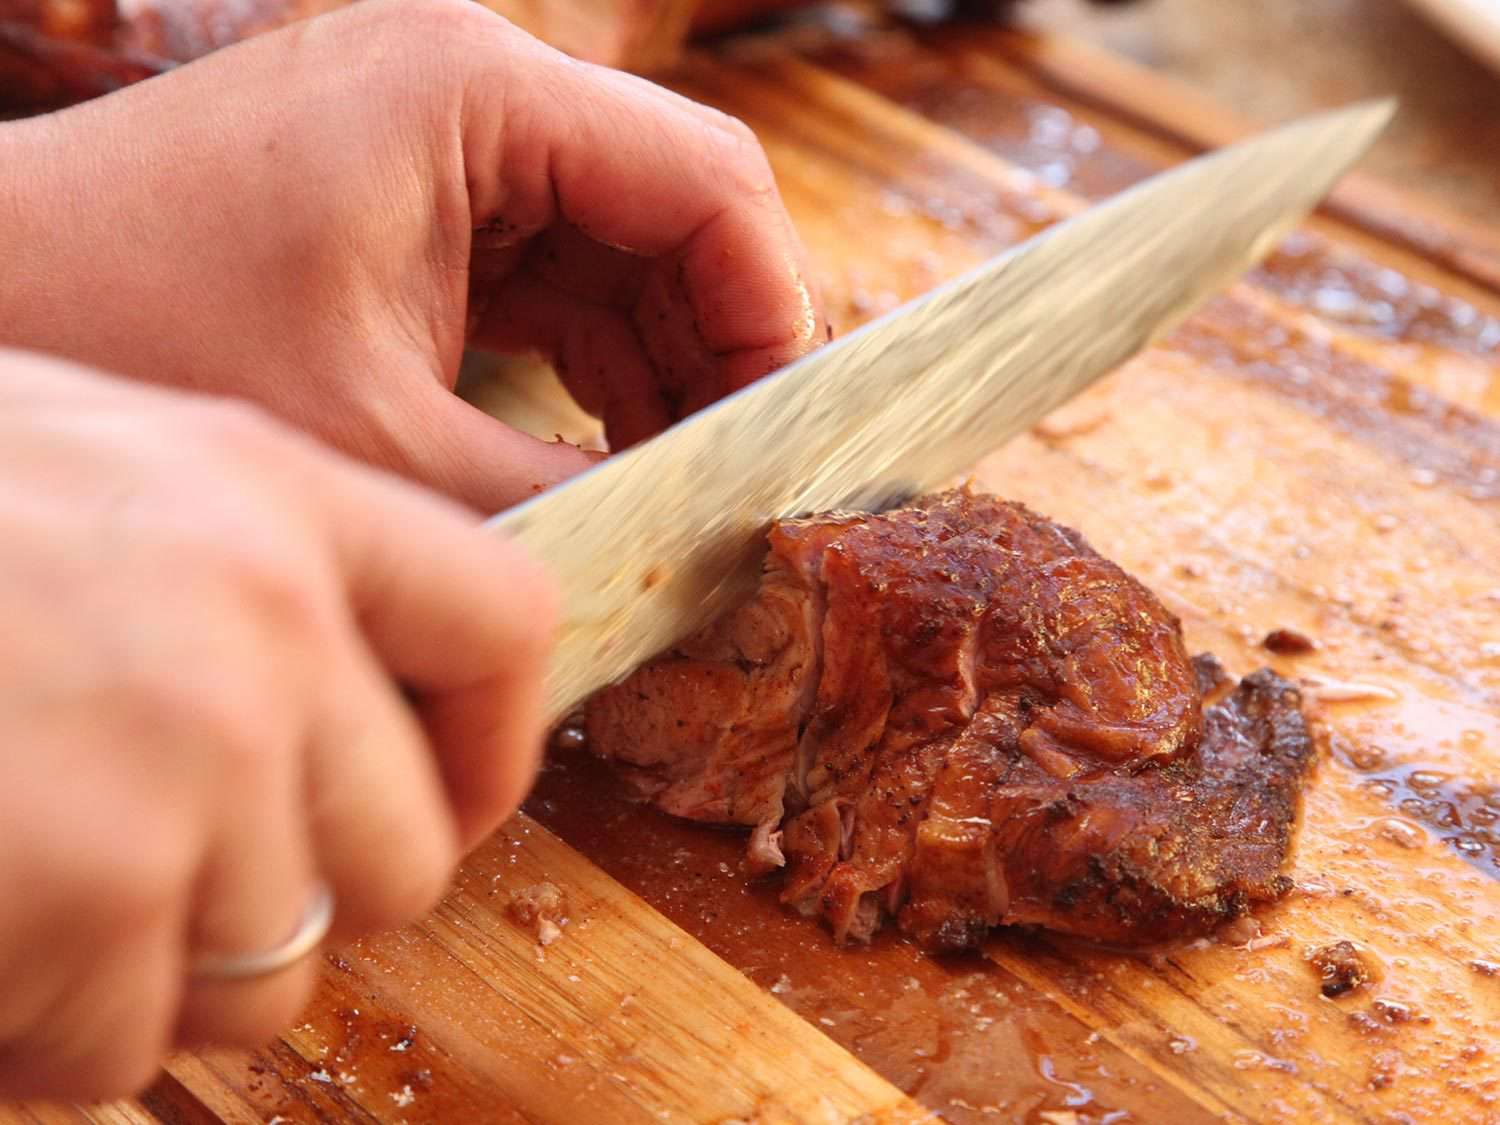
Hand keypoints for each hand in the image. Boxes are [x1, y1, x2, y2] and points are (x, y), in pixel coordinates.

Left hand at [0, 0, 824, 512]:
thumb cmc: (130, 331)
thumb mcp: (374, 440)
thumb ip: (555, 497)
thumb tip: (679, 554)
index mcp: (477, 94)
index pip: (712, 184)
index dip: (775, 317)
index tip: (784, 441)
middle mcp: (471, 94)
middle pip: (678, 218)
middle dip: (720, 356)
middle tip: (731, 487)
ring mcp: (440, 146)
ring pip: (621, 258)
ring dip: (658, 374)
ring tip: (668, 491)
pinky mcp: (410, 208)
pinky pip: (549, 284)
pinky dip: (587, 372)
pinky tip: (595, 458)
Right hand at [0, 348, 554, 1099]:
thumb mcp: (78, 459)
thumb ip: (238, 563)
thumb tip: (350, 701)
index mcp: (271, 497)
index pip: (504, 622)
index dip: (488, 736)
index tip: (436, 793)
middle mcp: (259, 628)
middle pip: (409, 851)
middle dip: (310, 898)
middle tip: (182, 876)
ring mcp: (180, 771)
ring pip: (273, 970)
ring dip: (159, 974)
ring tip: (33, 889)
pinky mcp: (85, 895)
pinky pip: (128, 1046)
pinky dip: (47, 1031)